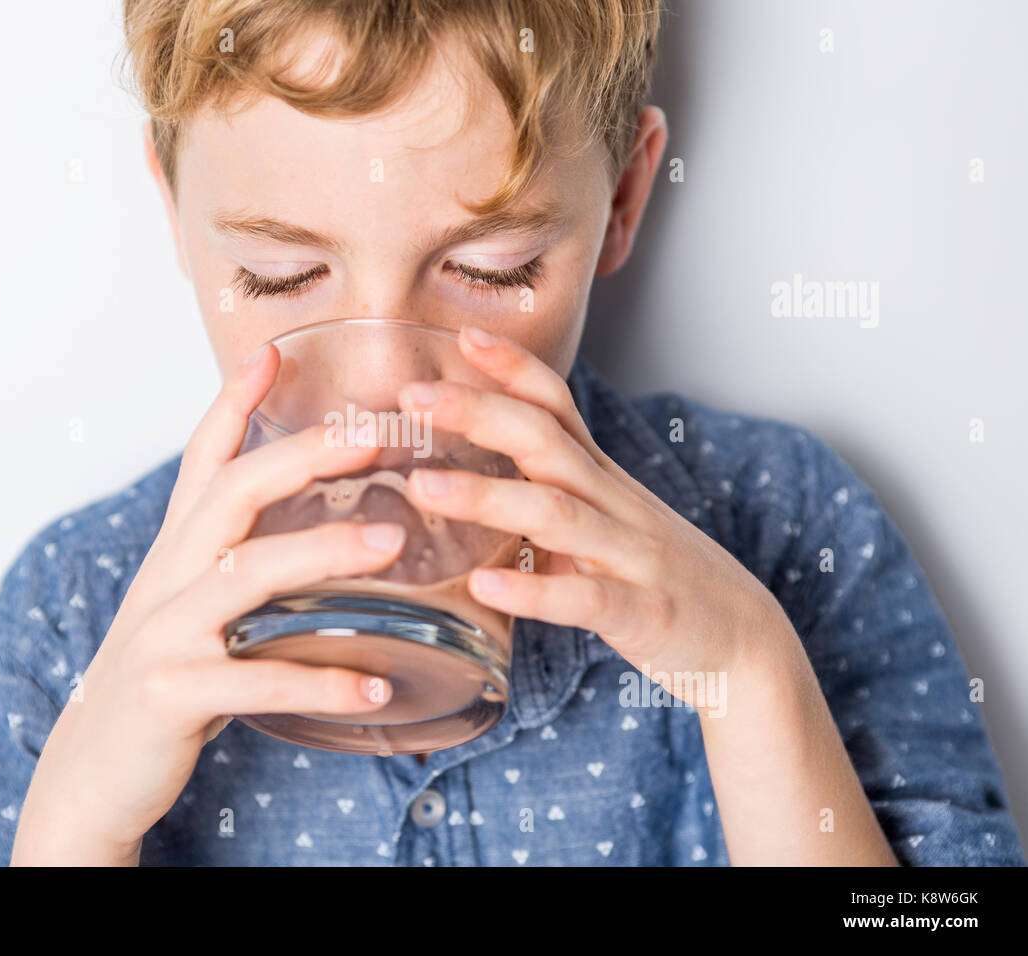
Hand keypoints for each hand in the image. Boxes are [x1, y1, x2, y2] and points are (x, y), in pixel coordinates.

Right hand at [11, 344, 402, 864]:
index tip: (273, 353)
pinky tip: (376, 687)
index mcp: (175, 556)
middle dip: (301, 456)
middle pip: (230, 495)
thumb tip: (310, 540)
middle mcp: (166, 581)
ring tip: (392, 541)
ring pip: (245, 574)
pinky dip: (321, 682)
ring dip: (323, 552)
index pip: (202, 463)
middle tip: (374, 436)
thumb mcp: (188, 612)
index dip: (233, 404)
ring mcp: (164, 636)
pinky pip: (256, 680)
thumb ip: (234, 569)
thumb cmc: (161, 685)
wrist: (89, 776)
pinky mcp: (172, 695)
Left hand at [396, 326, 798, 709]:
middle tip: (413, 393)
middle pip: (546, 442)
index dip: (514, 368)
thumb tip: (470, 479)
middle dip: (480, 412)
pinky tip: (484, 586)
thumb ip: (546, 495)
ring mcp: (631, 556)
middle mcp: (615, 504)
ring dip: (488, 496)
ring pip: (557, 514)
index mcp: (601, 479)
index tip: (461, 335)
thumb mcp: (604, 522)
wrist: (746, 642)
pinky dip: (533, 593)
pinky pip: (585, 598)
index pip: (557, 406)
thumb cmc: (658, 578)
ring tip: (423, 486)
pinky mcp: (643, 612)